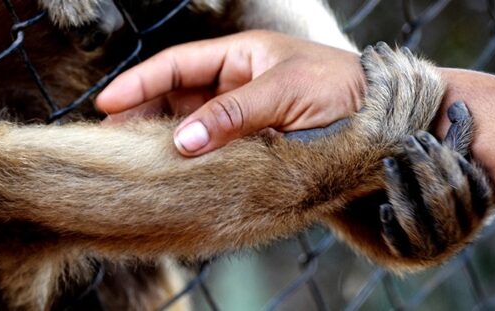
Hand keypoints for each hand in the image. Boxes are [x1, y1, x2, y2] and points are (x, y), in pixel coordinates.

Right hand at [96, 30, 364, 155]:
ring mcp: (244, 117)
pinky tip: (174, 176)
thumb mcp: (286, 93)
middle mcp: (236, 84)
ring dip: (164, 143)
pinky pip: (214, 153)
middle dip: (142, 116)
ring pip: (191, 129)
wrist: (387, 123)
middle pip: (176, 98)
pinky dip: (193, 164)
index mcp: (241, 56)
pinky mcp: (254, 147)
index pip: (178, 66)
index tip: (106, 104)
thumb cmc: (343, 90)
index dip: (140, 83)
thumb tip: (181, 141)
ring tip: (134, 163)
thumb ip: (233, 115)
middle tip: (110, 143)